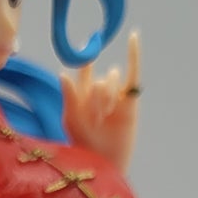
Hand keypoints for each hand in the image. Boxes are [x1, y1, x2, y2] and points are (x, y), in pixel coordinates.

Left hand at [60, 29, 139, 173]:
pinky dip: (134, 54)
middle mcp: (98, 90)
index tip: (88, 42)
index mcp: (81, 93)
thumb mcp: (72, 120)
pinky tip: (133, 36)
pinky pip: (133, 72)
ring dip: (107, 95)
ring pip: (112, 77)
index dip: (86, 60)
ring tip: (105, 115)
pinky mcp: (130, 99)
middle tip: (96, 116)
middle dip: (96, 95)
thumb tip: (63, 72)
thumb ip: (69, 96)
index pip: (84, 69)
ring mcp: (115, 94)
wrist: (106, 161)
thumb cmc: (84, 143)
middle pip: (99, 76)